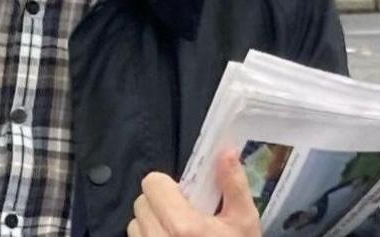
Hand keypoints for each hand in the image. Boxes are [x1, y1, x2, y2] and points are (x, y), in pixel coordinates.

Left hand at [127, 149, 259, 235]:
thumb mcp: (244, 222)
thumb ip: (233, 185)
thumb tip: (225, 151)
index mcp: (183, 226)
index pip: (152, 183)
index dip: (168, 186)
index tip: (186, 198)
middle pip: (141, 203)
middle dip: (160, 205)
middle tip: (185, 217)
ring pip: (135, 226)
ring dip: (152, 225)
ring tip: (177, 236)